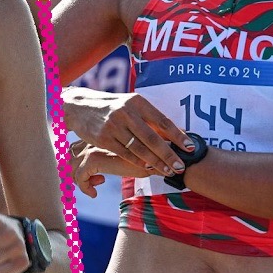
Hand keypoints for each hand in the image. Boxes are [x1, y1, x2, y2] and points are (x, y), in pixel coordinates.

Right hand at [62, 89, 192, 174]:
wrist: (81, 107)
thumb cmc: (113, 107)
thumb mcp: (131, 106)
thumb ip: (149, 118)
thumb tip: (174, 134)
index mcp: (137, 102)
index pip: (162, 120)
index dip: (178, 135)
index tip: (190, 147)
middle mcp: (126, 112)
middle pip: (152, 137)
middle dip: (169, 154)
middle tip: (181, 166)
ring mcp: (114, 125)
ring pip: (139, 148)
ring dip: (156, 162)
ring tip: (168, 171)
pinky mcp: (103, 138)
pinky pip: (124, 153)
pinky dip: (138, 162)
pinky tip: (148, 168)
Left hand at [70, 140, 151, 196]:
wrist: (153, 157)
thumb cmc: (144, 157)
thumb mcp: (124, 157)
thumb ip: (111, 159)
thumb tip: (98, 174)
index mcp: (99, 136)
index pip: (77, 147)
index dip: (80, 162)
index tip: (97, 176)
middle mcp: (93, 140)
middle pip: (70, 154)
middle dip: (77, 171)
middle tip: (95, 180)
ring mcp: (92, 149)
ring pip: (71, 165)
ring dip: (80, 179)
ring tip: (96, 185)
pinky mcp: (94, 160)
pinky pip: (79, 176)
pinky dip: (84, 187)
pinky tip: (95, 193)